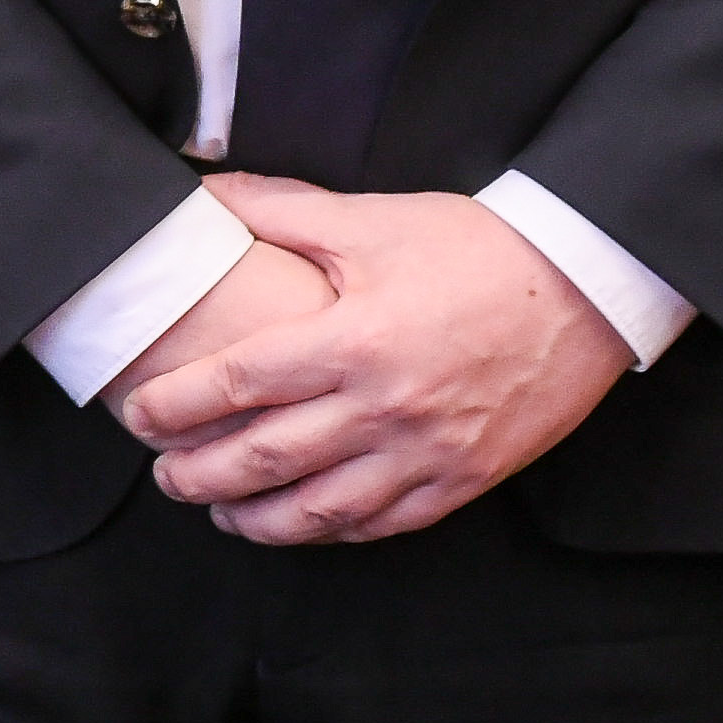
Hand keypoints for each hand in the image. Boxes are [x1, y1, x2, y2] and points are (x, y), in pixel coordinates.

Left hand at [119, 173, 628, 543]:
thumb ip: (278, 209)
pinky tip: (302, 524)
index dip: (175, 406)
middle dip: (200, 476)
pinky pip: (385, 523)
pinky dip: (333, 531)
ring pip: (321, 510)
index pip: (237, 384)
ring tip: (220, 513)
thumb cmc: (475, 249)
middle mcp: (385, 406)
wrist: (584, 287)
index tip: (138, 415)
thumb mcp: (370, 219)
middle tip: (164, 476)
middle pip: (265, 460)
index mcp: (352, 339)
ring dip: (258, 520)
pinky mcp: (465, 477)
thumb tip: (204, 190)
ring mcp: (427, 451)